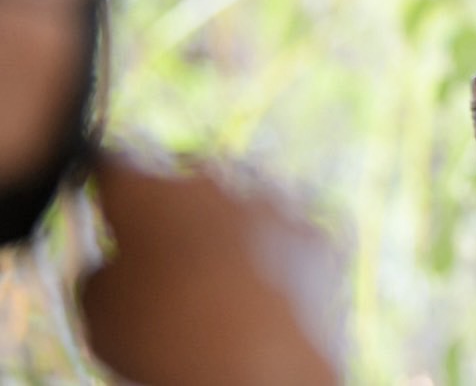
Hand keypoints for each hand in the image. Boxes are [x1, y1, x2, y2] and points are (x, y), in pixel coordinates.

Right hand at [78, 150, 344, 384]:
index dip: (111, 186)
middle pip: (189, 187)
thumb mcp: (99, 315)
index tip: (112, 199)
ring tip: (223, 295)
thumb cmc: (164, 341)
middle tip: (172, 266)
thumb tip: (119, 268)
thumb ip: (104, 273)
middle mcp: (214, 181)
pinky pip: (293, 239)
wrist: (259, 366)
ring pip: (247, 209)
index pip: (115, 167)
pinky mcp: (320, 232)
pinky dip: (283, 262)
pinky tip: (269, 301)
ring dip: (235, 237)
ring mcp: (274, 202)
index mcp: (146, 191)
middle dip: (180, 215)